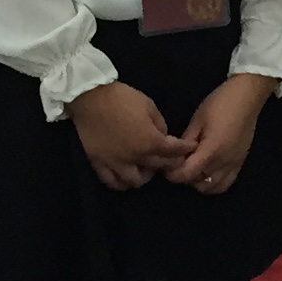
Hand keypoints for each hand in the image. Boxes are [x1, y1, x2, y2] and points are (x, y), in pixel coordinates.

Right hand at [70, 80, 186, 191]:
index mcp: (150, 141)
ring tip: (145, 168)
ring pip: (135, 182)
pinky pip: (111, 182)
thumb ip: (159, 124)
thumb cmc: (122, 98)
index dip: (184, 149)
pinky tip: (124, 175)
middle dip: (169, 163)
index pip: (173, 152)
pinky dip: (121, 182)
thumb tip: (162, 136)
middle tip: (171, 158)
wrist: (90, 98)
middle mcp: (135, 157)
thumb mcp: (148, 105)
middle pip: (158, 168)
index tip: (190, 147)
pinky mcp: (99, 164)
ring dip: (144, 176)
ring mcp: (116, 163)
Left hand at [167, 74, 271, 196]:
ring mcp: (234, 164)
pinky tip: (208, 171)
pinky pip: (226, 183)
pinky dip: (214, 183)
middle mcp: (224, 162)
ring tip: (194, 167)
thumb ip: (186, 141)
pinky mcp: (241, 162)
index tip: (166, 165)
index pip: (187, 174)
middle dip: (185, 178)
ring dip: (200, 182)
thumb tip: (175, 156)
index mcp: (211, 150)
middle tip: (179, 164)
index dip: (173, 174)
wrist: (247, 96)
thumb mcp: (198, 120)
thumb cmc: (220, 103)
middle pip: (198, 184)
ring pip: (212, 188)